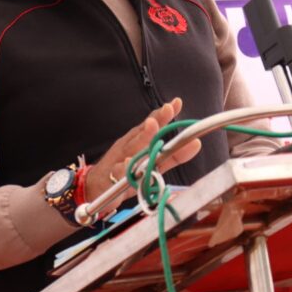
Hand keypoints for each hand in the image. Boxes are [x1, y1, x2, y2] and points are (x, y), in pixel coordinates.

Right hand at [83, 98, 200, 213]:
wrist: (95, 189)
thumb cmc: (125, 172)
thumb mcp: (151, 164)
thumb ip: (172, 155)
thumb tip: (196, 143)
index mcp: (137, 141)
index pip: (152, 124)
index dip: (163, 114)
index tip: (176, 103)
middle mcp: (128, 146)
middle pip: (142, 131)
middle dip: (156, 120)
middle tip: (167, 109)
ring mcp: (118, 159)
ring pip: (131, 148)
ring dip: (142, 137)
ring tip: (152, 126)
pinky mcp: (111, 177)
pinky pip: (118, 171)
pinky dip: (123, 167)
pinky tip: (128, 163)